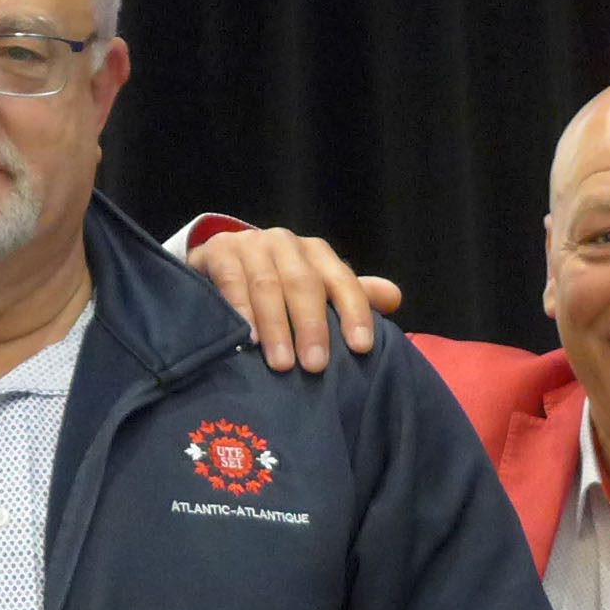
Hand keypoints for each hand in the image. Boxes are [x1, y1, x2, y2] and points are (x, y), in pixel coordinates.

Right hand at [185, 222, 402, 371]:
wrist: (215, 265)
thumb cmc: (274, 285)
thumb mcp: (313, 289)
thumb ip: (350, 296)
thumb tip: (394, 298)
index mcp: (315, 253)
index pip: (342, 280)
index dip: (354, 312)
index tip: (361, 347)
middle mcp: (286, 243)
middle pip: (304, 283)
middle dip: (312, 325)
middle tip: (315, 365)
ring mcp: (250, 244)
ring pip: (267, 285)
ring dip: (275, 326)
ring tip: (281, 364)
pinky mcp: (218, 251)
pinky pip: (231, 281)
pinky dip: (240, 311)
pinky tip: (246, 339)